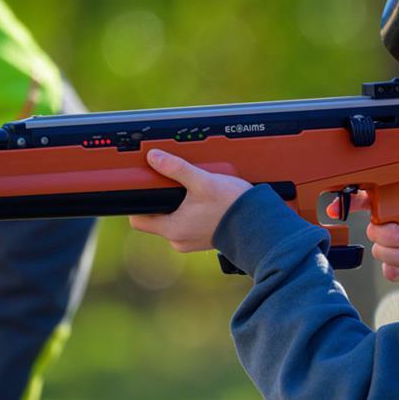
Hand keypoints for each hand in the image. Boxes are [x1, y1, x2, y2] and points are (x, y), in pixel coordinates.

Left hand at [129, 149, 251, 251]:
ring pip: (174, 223)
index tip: (147, 190)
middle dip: (163, 203)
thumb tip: (154, 157)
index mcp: (173, 229)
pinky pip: (190, 227)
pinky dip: (193, 216)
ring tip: (193, 195)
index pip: (139, 220)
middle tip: (175, 188)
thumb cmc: (233, 207)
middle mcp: (180, 240)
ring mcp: (192, 242)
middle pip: (157, 219)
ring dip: (179, 209)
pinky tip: (205, 205)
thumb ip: (176, 168)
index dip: (139, 203)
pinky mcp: (205, 240)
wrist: (259, 223)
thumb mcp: (203, 181)